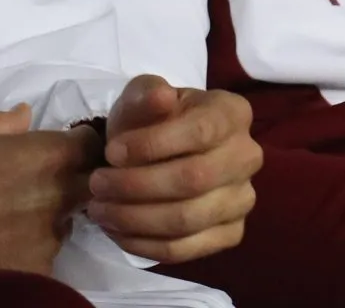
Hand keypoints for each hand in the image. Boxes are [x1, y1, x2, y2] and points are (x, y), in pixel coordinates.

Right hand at [0, 106, 92, 273]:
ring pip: (67, 221)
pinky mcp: (35, 266)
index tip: (63, 151)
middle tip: (41, 185)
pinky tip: (3, 242)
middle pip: (90, 184)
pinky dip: (31, 247)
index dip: (80, 146)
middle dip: (74, 181)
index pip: (93, 146)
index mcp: (49, 155)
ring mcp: (49, 234)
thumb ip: (3, 121)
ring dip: (51, 216)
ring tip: (14, 217)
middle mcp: (59, 194)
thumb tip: (26, 113)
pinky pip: (46, 253)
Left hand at [87, 76, 264, 262]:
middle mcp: (248, 156)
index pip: (201, 132)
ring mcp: (243, 198)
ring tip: (99, 209)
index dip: (152, 145)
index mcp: (233, 114)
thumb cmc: (151, 122)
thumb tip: (161, 98)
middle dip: (135, 186)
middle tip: (96, 184)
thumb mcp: (142, 98)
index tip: (111, 151)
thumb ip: (147, 94)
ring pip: (186, 219)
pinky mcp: (230, 233)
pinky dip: (143, 245)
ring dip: (133, 218)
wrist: (157, 154)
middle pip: (194, 180)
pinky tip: (117, 231)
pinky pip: (184, 250)